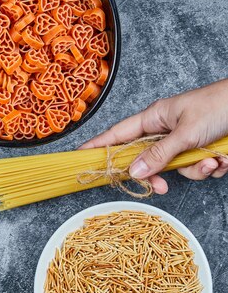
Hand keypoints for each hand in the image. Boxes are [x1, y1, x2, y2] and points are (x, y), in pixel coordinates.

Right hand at [80, 79, 227, 193]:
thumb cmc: (220, 106)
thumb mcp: (186, 133)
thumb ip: (159, 154)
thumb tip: (133, 172)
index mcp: (155, 118)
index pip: (118, 134)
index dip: (98, 146)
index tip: (79, 158)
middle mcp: (165, 130)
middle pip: (146, 160)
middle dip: (160, 174)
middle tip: (162, 186)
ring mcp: (182, 141)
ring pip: (175, 168)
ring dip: (196, 169)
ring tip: (213, 159)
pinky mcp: (199, 149)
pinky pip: (195, 169)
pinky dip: (211, 167)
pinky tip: (222, 157)